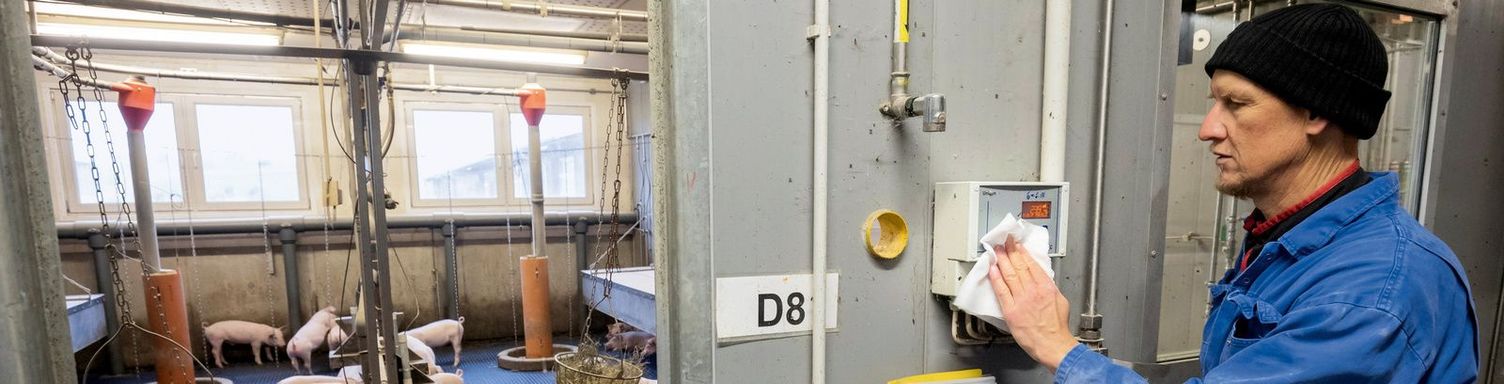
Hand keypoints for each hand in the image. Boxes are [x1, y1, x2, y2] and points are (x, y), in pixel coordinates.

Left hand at [988, 235, 1078, 371]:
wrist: (1053, 344)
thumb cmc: (1057, 327)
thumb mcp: (1060, 301)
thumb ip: (1049, 288)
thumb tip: (1042, 279)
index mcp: (1046, 287)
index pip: (1031, 264)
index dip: (1022, 253)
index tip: (1017, 245)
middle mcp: (1033, 291)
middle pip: (1019, 266)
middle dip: (1010, 251)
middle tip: (1004, 242)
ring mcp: (1021, 300)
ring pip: (1009, 275)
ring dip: (1001, 260)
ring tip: (996, 251)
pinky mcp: (1011, 311)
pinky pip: (1001, 291)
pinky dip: (996, 278)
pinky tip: (992, 270)